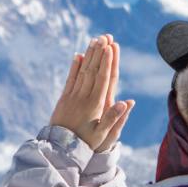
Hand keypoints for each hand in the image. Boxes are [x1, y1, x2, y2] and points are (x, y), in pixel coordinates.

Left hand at [49, 34, 133, 152]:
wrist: (60, 149)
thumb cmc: (85, 143)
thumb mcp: (102, 134)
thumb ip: (114, 118)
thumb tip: (127, 102)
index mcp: (95, 104)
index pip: (102, 78)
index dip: (106, 61)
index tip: (110, 47)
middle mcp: (83, 97)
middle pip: (92, 70)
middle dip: (99, 52)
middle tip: (104, 37)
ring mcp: (72, 96)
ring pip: (82, 71)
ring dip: (88, 55)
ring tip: (94, 40)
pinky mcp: (64, 99)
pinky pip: (70, 79)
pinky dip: (74, 66)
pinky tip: (77, 55)